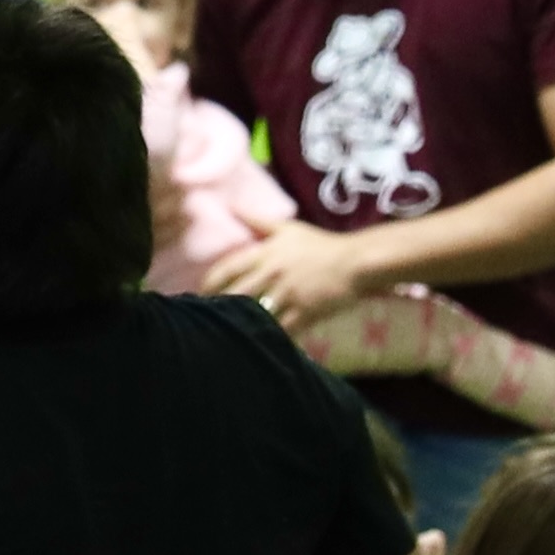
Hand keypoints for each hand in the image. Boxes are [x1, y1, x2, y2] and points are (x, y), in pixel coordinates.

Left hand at [203, 220, 379, 326]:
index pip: (228, 268)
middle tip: (204, 320)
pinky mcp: (304, 313)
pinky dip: (269, 339)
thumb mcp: (288, 228)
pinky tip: (257, 348)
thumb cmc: (321, 244)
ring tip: (224, 336)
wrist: (356, 262)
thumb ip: (257, 220)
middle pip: (236, 294)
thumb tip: (230, 207)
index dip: (209, 282)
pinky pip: (282, 330)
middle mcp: (272, 274)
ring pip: (256, 314)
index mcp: (266, 253)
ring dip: (240, 325)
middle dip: (218, 308)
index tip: (197, 293)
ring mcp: (288, 295)